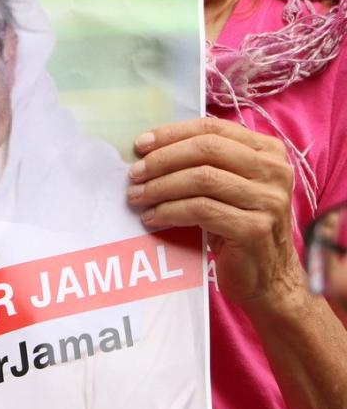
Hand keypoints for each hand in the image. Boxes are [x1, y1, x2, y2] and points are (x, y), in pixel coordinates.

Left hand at [127, 117, 300, 309]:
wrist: (268, 279)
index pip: (214, 128)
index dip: (172, 134)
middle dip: (162, 159)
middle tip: (134, 174)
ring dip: (160, 187)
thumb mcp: (229, 188)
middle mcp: (274, 171)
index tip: (140, 144)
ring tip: (137, 197)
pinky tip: (152, 218)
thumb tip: (150, 150)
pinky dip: (169, 211)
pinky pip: (200, 210)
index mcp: (268, 152)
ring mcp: (268, 200)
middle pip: (206, 149)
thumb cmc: (238, 228)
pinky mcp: (254, 229)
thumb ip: (205, 164)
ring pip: (201, 179)